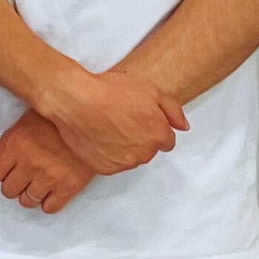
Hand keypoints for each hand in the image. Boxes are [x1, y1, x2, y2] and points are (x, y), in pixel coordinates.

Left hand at [0, 111, 95, 212]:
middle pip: (8, 190)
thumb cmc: (59, 117)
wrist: (94, 120)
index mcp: (15, 144)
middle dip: (14, 184)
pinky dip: (48, 202)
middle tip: (22, 176)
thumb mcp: (28, 119)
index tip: (6, 169)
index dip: (0, 171)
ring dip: (30, 194)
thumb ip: (13, 140)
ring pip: (27, 201)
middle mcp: (29, 163)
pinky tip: (51, 191)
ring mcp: (49, 177)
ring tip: (36, 184)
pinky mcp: (69, 187)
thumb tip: (4, 156)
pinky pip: (50, 208)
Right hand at [38, 67, 189, 174]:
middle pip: (148, 150)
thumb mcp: (150, 90)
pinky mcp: (104, 168)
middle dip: (139, 137)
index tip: (140, 118)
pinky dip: (107, 153)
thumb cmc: (109, 92)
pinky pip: (111, 163)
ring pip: (130, 158)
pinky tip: (98, 135)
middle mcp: (144, 153)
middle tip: (121, 119)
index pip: (166, 141)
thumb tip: (183, 127)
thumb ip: (173, 110)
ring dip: (123, 147)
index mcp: (158, 135)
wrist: (75, 100)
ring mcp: (123, 163)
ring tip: (107, 126)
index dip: (153, 127)